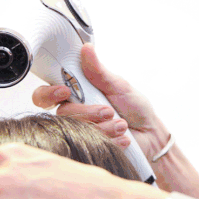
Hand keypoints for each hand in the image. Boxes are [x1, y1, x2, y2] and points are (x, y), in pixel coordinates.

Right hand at [32, 43, 168, 159]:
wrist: (151, 134)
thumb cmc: (134, 107)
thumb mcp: (119, 86)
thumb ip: (99, 72)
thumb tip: (87, 49)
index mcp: (75, 94)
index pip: (46, 94)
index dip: (49, 93)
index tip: (65, 91)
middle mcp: (73, 114)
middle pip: (63, 114)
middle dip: (88, 112)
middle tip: (109, 111)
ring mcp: (79, 133)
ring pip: (77, 131)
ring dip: (104, 127)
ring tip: (123, 124)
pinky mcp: (88, 148)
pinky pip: (90, 146)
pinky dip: (111, 140)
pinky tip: (124, 138)